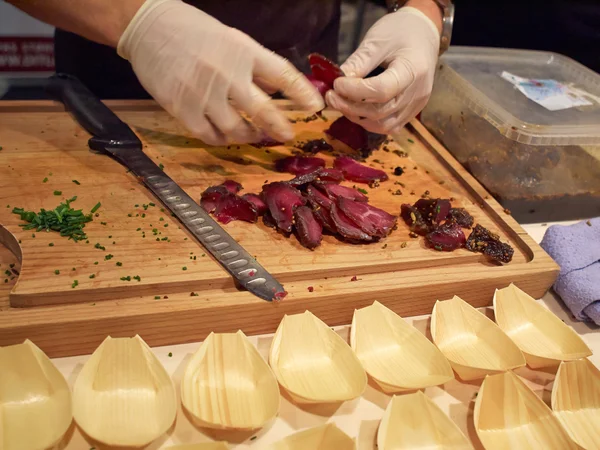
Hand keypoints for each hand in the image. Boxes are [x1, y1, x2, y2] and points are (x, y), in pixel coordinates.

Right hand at [118, 0, 323, 144]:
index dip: (302, 93)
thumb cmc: (194, 32)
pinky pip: (210, 135)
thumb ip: (254, 67)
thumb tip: (276, 91)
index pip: (282, 75)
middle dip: (279, 127)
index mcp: (243, 51)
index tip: (315, 107)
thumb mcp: (232, 40)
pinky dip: (222, 139)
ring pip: (237, 129)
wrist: (148, 28)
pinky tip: (225, 134)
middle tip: (287, 135)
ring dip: (250, 135)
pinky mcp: (182, 109)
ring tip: (253, 133)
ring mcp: (203, 93)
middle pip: (263, 110)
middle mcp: (227, 73)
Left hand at [326, 6, 439, 133]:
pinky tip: (356, 109)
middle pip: (380, 112)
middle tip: (331, 96)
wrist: (423, 33)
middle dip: (350, 107)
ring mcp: (416, 105)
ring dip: (357, 117)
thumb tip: (336, 84)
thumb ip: (357, 64)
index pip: (381, 90)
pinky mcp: (412, 112)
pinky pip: (388, 126)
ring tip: (341, 103)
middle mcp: (417, 93)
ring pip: (383, 125)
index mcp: (412, 70)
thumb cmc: (399, 32)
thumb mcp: (376, 41)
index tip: (336, 84)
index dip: (354, 92)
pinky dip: (369, 121)